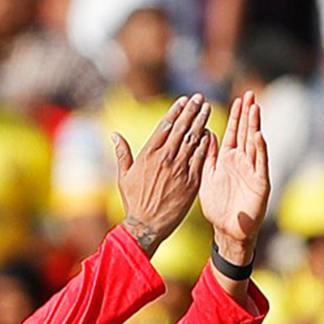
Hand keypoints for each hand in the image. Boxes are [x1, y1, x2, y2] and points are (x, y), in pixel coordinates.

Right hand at [115, 94, 213, 256]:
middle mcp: (165, 158)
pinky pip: (200, 158)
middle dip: (191, 110)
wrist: (147, 225)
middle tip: (199, 98)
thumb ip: (122, 153)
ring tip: (207, 109)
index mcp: (148, 154)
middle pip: (182, 128)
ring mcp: (180, 169)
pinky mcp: (191, 182)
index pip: (166, 125)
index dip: (176, 111)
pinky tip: (210, 133)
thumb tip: (114, 134)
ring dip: (201, 122)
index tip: (184, 100)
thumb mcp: (124, 176)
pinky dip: (205, 144)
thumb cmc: (133, 201)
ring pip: (193, 140)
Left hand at [199, 91, 269, 265]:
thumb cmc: (217, 205)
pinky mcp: (259, 183)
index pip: (233, 132)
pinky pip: (260, 164)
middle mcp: (242, 162)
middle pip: (245, 133)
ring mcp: (252, 171)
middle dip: (248, 114)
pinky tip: (259, 136)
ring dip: (255, 126)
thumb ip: (208, 155)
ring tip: (256, 108)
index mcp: (228, 159)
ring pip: (254, 144)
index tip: (239, 98)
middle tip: (250, 94)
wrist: (227, 230)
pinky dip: (260, 150)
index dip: (236, 116)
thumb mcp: (207, 176)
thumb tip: (207, 133)